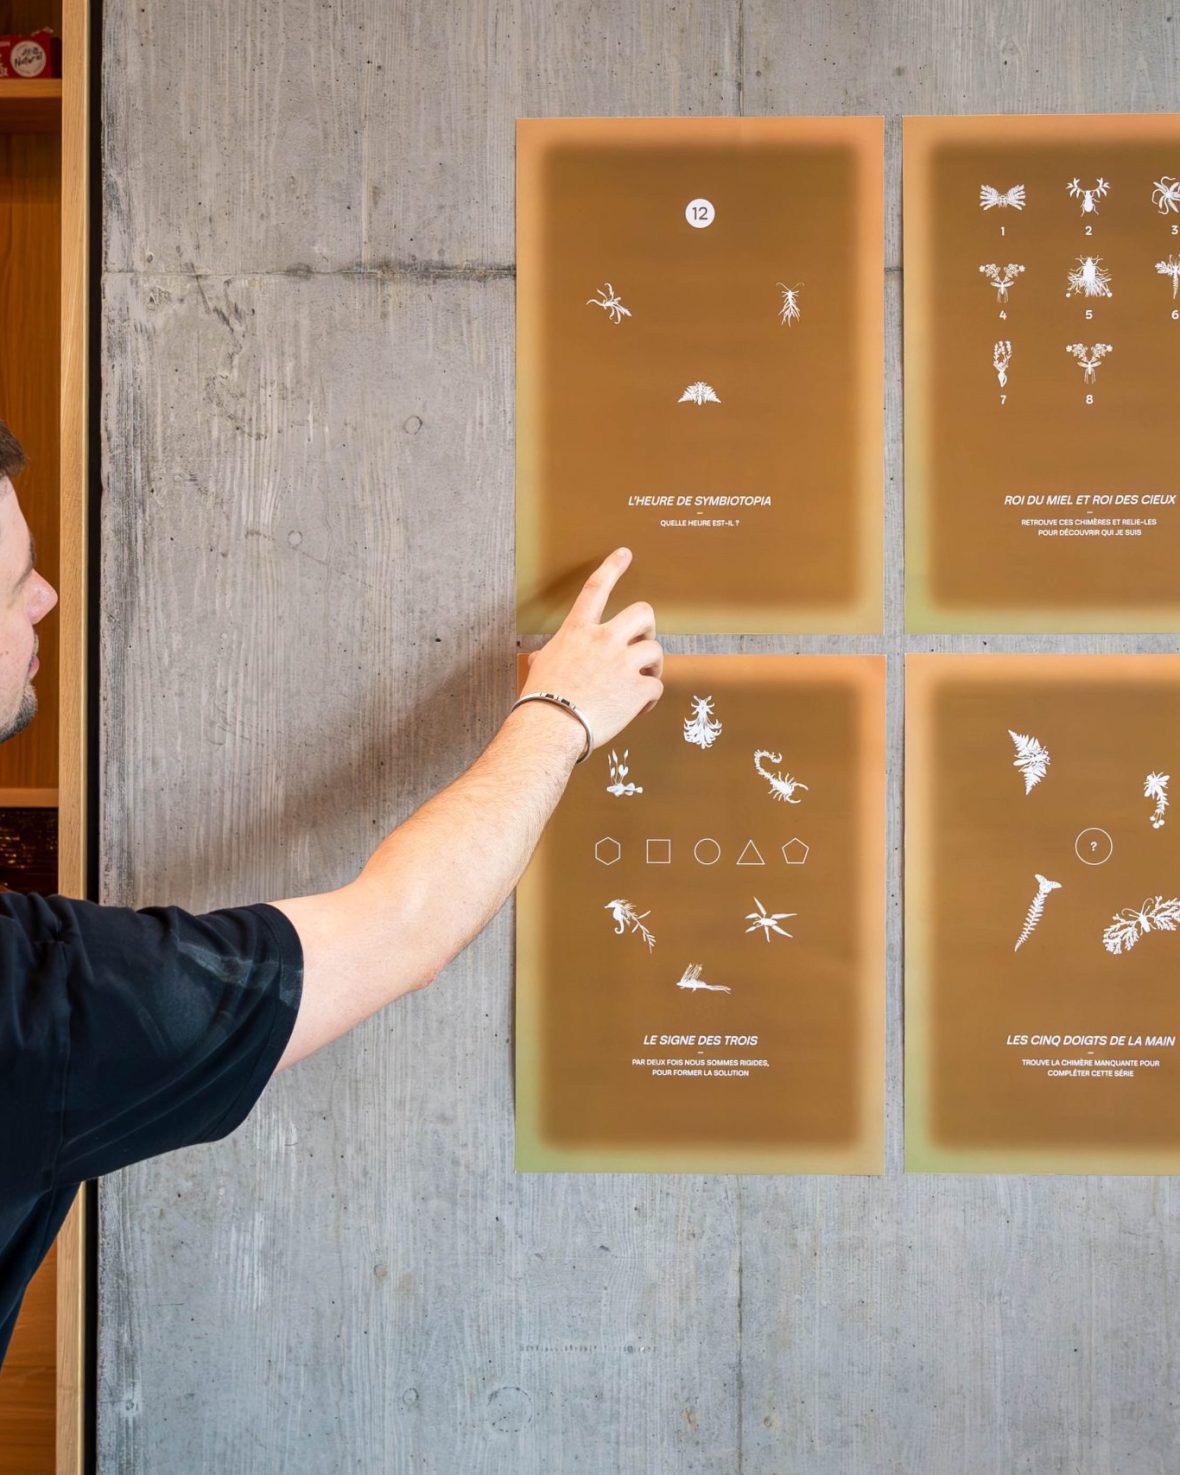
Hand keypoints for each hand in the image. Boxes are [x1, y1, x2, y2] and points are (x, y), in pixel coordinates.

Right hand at [522, 549, 663, 750]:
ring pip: (655, 650)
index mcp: (578, 632)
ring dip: (652, 667)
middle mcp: (603, 640)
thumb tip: (541, 658)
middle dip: (648, 628)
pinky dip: (650, 698)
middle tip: (642, 644)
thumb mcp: (540, 668)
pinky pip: (656, 687)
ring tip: (641, 682)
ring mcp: (623, 663)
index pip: (596, 589)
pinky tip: (637, 709)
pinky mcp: (637, 689)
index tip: (624, 554)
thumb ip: (548, 656)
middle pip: (643, 613)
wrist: (551, 727)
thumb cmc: (540, 701)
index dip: (612, 567)